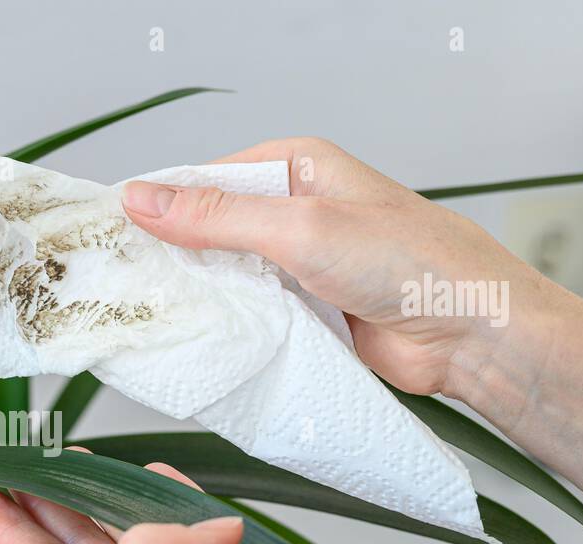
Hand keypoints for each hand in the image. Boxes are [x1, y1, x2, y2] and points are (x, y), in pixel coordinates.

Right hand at [121, 137, 542, 396]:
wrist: (471, 335)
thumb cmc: (410, 263)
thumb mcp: (300, 227)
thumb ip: (218, 216)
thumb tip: (143, 198)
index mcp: (297, 166)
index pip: (207, 178)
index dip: (159, 206)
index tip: (110, 236)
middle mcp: (297, 211)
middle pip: (212, 228)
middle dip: (172, 254)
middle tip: (119, 283)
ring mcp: (301, 264)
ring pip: (228, 275)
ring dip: (198, 294)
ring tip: (146, 314)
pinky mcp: (307, 312)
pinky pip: (251, 313)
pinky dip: (225, 324)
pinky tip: (195, 337)